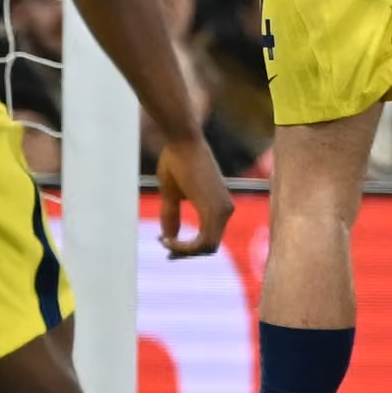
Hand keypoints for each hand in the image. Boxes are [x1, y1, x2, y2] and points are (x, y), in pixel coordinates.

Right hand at [156, 133, 235, 257]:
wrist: (182, 141)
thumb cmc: (176, 161)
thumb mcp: (172, 194)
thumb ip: (173, 216)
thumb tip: (168, 238)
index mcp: (218, 205)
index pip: (208, 239)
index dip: (188, 248)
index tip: (166, 244)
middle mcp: (226, 210)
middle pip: (209, 247)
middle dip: (186, 252)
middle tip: (164, 247)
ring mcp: (224, 210)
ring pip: (207, 247)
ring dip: (184, 250)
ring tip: (164, 242)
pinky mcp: (216, 210)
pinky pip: (203, 241)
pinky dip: (185, 246)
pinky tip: (168, 239)